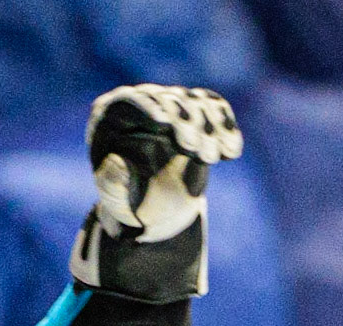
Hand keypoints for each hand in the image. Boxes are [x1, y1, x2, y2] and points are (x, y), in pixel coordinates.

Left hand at [71, 84, 242, 302]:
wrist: (151, 209)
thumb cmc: (124, 201)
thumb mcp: (112, 199)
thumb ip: (110, 183)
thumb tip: (115, 163)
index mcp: (112, 118)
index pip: (130, 101)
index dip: (148, 107)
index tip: (164, 124)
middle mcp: (142, 104)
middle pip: (167, 99)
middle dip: (186, 122)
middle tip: (198, 152)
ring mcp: (170, 106)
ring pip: (194, 102)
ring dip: (209, 129)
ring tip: (212, 159)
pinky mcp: (195, 113)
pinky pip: (214, 108)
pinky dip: (225, 126)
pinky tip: (232, 149)